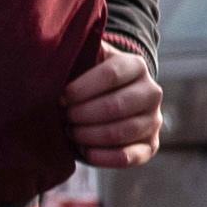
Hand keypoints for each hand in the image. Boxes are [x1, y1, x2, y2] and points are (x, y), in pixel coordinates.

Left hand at [65, 38, 164, 168]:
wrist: (112, 99)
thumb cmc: (91, 80)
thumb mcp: (88, 60)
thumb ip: (78, 53)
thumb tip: (52, 49)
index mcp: (136, 66)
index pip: (111, 74)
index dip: (82, 88)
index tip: (61, 97)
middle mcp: (151, 92)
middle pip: (116, 106)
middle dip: (83, 114)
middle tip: (63, 117)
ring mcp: (154, 120)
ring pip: (122, 131)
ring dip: (90, 135)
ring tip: (70, 132)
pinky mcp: (150, 145)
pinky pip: (129, 156)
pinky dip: (104, 157)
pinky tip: (85, 152)